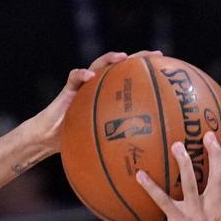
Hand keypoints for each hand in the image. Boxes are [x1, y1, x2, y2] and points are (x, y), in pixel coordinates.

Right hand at [19, 50, 161, 151]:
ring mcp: (85, 85)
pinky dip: (81, 74)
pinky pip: (74, 77)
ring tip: (121, 57)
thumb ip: (120, 147)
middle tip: (156, 55)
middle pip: (122, 67)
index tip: (171, 74)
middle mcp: (100, 88)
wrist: (49, 137)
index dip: (152, 78)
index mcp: (111, 98)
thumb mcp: (103, 146)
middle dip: (139, 58)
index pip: (134, 83)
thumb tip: (147, 165)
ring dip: (110, 59)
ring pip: (99, 64)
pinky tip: (88, 75)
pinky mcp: (68, 88)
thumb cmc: (76, 142)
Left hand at [136, 133, 220, 220]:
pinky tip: (141, 175)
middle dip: (216, 155)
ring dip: (185, 163)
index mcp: (220, 213)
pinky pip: (163, 200)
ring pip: (193, 184)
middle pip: (219, 178)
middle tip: (207, 135)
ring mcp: (197, 218)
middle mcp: (212, 213)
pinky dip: (151, 187)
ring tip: (177, 145)